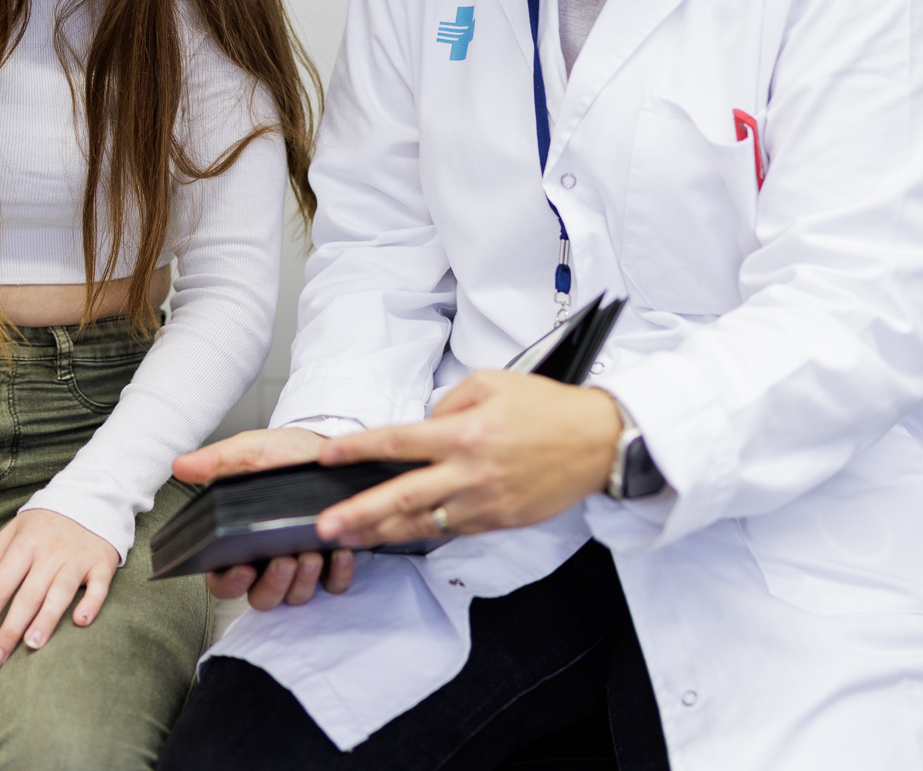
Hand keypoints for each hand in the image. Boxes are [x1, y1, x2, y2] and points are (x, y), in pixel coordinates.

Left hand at [0, 509, 119, 668]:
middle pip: (27, 596)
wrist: (90, 498)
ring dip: (46, 619)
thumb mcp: (10, 535)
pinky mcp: (102, 563)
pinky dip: (91, 603)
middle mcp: (50, 552)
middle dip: (9, 630)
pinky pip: (98, 585)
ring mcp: (77, 558)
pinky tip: (81, 621)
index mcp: (24, 545)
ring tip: (32, 645)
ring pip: (60, 592)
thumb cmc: (43, 525)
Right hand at [173, 427, 354, 609]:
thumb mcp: (250, 451)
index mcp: (239, 542)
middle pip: (261, 597)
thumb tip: (181, 466)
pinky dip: (337, 575)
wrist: (327, 449)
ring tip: (310, 554)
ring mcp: (300, 565)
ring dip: (302, 581)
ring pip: (295, 597)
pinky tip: (338, 553)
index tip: (243, 569)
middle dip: (273, 585)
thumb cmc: (285, 455)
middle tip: (283, 561)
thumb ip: (217, 461)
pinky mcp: (331, 563)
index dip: (230, 584)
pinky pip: (333, 585)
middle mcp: (267, 560)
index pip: (223, 581)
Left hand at [312, 371, 621, 546]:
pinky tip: (398, 536)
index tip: (327, 457)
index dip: (357, 450)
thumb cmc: (548, 408)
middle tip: (324, 526)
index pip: (397, 442)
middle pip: (401, 497)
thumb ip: (449, 403)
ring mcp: (484, 503)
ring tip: (349, 540)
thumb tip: (422, 424)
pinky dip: (422, 534)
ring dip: (382, 534)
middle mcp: (469, 472)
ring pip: (422, 524)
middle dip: (358, 513)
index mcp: (464, 432)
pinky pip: (452, 531)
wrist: (598, 442)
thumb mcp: (493, 383)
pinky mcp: (499, 521)